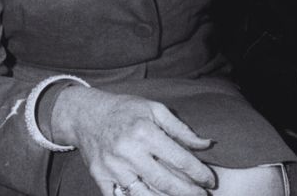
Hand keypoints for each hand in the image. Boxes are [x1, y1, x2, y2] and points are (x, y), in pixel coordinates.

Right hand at [51, 86, 215, 195]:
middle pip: (164, 181)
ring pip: (143, 193)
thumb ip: (181, 129)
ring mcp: (112, 167)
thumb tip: (206, 144)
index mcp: (145, 133)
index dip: (198, 172)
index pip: (179, 159)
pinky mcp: (99, 177)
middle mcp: (128, 152)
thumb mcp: (155, 110)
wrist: (85, 115)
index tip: (211, 181)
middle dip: (187, 192)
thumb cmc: (126, 110)